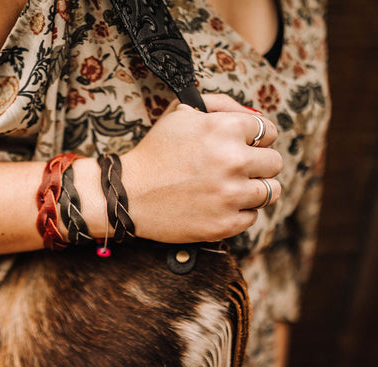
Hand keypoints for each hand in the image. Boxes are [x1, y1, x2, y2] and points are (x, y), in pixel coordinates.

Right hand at [120, 94, 281, 242]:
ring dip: (255, 188)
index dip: (256, 139)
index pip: (269, 131)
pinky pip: (253, 216)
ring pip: (271, 191)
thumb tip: (255, 116)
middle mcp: (233, 161)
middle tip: (235, 168)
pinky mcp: (225, 223)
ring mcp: (231, 195)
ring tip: (232, 187)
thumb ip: (221, 105)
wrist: (128, 194)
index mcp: (225, 129)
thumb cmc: (155, 152)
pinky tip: (218, 205)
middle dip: (258, 163)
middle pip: (275, 162)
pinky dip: (239, 211)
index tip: (244, 146)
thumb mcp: (181, 113)